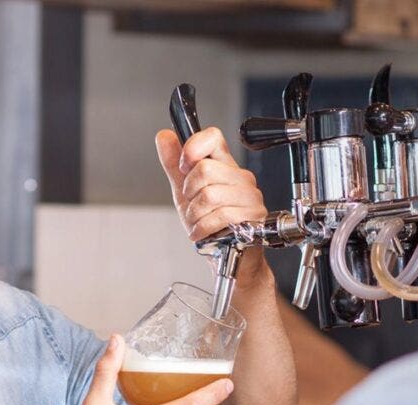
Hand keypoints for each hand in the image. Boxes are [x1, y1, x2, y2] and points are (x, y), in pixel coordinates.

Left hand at [156, 128, 265, 243]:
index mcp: (225, 165)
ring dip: (195, 214)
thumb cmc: (210, 223)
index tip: (184, 165)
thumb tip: (164, 136)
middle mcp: (240, 177)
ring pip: (209, 195)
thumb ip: (174, 165)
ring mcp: (249, 196)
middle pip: (204, 169)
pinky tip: (203, 232)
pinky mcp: (253, 216)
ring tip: (199, 221)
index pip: (213, 137)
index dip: (193, 146)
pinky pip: (219, 216)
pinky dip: (203, 228)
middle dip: (189, 193)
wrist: (228, 254)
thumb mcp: (185, 192)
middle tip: (194, 206)